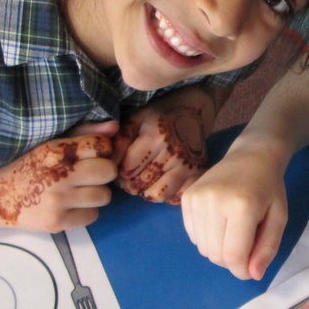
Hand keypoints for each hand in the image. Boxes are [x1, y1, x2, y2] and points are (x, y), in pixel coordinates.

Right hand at [0, 121, 118, 230]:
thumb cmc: (30, 167)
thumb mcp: (51, 145)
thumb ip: (85, 134)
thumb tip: (115, 127)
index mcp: (55, 150)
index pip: (100, 145)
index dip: (102, 150)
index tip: (93, 155)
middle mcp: (58, 174)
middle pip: (107, 171)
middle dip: (104, 172)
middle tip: (91, 175)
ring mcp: (58, 201)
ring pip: (104, 196)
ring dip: (96, 193)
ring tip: (80, 191)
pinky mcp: (58, 222)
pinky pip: (93, 216)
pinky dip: (86, 211)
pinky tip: (71, 206)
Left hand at [115, 88, 215, 203]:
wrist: (192, 111)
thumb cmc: (158, 116)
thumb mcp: (135, 119)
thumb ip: (120, 141)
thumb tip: (110, 164)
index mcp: (154, 136)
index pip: (128, 169)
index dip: (119, 172)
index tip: (121, 168)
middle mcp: (173, 152)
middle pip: (140, 184)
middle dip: (130, 184)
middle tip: (130, 178)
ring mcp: (187, 165)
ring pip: (158, 195)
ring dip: (147, 192)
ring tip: (145, 182)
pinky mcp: (198, 173)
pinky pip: (176, 197)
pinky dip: (167, 195)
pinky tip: (162, 183)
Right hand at [180, 144, 288, 280]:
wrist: (251, 156)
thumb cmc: (269, 188)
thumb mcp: (279, 218)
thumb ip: (267, 248)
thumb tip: (253, 275)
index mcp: (242, 206)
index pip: (234, 256)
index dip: (242, 270)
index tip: (251, 268)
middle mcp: (214, 201)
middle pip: (216, 255)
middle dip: (232, 260)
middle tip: (246, 244)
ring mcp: (197, 198)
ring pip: (203, 248)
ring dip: (219, 249)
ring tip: (234, 230)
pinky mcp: (187, 198)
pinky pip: (193, 236)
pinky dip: (207, 238)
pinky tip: (220, 222)